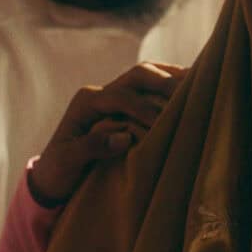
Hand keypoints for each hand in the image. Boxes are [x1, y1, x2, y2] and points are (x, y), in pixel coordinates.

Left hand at [28, 62, 186, 206]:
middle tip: (189, 96)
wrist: (53, 176)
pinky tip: (192, 89)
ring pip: (147, 76)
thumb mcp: (66, 161)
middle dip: (164, 82)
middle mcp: (101, 93)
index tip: (163, 124)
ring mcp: (114, 96)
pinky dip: (171, 85)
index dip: (144, 108)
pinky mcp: (126, 105)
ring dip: (172, 78)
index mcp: (87, 102)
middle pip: (138, 75)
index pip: (122, 96)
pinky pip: (152, 88)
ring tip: (198, 84)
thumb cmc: (58, 171)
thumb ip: (91, 147)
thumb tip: (124, 138)